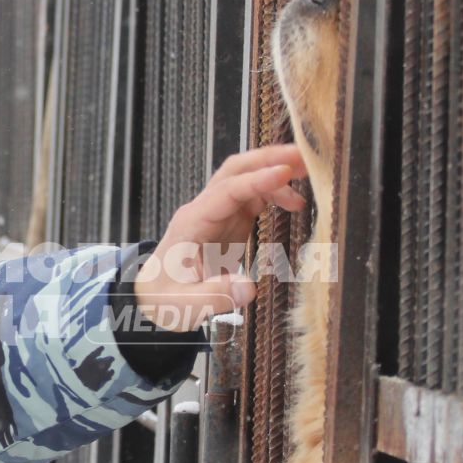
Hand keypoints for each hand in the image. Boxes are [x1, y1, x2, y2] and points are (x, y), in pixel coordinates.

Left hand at [133, 144, 309, 329]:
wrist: (154, 296)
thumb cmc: (165, 298)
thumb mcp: (185, 305)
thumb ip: (214, 296)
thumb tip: (248, 288)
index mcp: (192, 223)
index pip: (226, 191)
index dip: (257, 180)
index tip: (285, 172)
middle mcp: (204, 210)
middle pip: (236, 171)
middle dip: (268, 159)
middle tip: (304, 156)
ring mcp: (217, 214)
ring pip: (247, 180)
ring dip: (275, 172)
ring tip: (308, 175)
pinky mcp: (229, 222)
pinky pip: (253, 198)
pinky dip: (274, 193)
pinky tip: (295, 202)